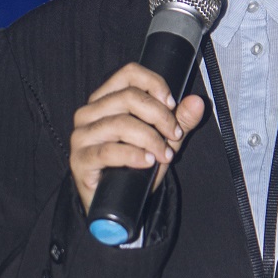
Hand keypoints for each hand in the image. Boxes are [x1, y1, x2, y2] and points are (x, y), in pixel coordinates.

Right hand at [69, 62, 204, 212]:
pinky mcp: (80, 160)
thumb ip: (180, 121)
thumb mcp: (164, 140)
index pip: (129, 74)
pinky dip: (133, 155)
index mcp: (106, 99)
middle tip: (175, 135)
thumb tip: (197, 102)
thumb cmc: (135, 166)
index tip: (172, 104)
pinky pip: (108, 151)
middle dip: (160, 116)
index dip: (154, 84)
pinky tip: (147, 161)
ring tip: (164, 155)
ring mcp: (82, 136)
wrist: (117, 203)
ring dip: (150, 138)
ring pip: (120, 123)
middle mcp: (90, 112)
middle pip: (129, 97)